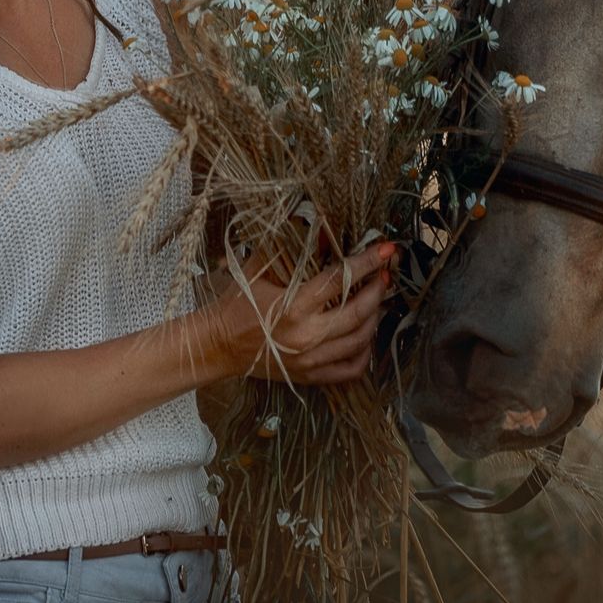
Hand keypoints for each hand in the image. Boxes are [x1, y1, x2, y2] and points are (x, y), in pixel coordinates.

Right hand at [208, 240, 396, 384]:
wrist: (217, 345)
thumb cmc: (237, 303)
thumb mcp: (259, 268)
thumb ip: (290, 247)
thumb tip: (321, 227)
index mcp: (292, 306)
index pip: (339, 281)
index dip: (366, 262)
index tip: (385, 250)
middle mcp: (305, 335)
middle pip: (358, 312)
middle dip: (377, 290)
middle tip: (385, 274)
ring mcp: (309, 359)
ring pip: (359, 340)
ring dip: (375, 317)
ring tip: (377, 300)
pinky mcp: (309, 375)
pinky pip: (350, 369)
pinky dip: (365, 353)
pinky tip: (365, 336)